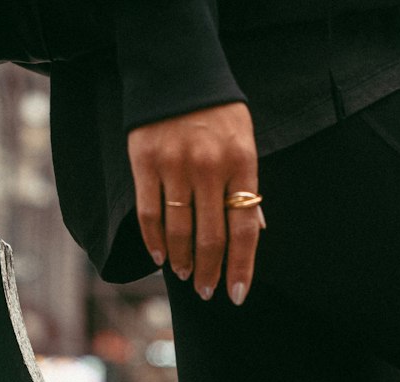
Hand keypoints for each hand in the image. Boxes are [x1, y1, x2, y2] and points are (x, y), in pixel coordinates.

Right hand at [127, 102, 263, 304]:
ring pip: (178, 231)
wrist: (177, 68)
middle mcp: (209, 166)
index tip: (236, 295)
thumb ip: (246, 186)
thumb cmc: (216, 113)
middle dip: (210, 272)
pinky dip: (154, 241)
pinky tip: (160, 257)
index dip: (240, 267)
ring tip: (185, 274)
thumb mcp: (243, 142)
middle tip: (207, 291)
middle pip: (211, 236)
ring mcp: (175, 164)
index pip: (244, 228)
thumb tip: (254, 233)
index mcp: (241, 162)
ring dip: (182, 261)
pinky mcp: (145, 161)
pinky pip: (149, 214)